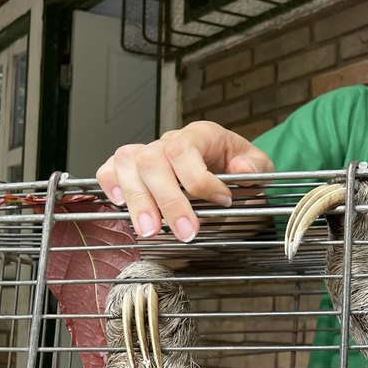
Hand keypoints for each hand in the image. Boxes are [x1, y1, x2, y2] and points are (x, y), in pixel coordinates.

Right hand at [96, 121, 272, 241]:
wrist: (226, 164)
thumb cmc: (237, 164)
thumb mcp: (258, 164)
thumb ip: (256, 166)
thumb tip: (242, 169)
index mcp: (201, 134)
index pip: (185, 150)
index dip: (200, 180)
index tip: (221, 202)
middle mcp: (170, 140)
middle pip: (153, 161)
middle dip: (168, 200)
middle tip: (185, 232)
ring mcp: (147, 152)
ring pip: (128, 165)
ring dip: (139, 200)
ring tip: (151, 231)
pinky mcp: (132, 167)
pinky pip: (109, 168)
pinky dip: (111, 184)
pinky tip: (121, 205)